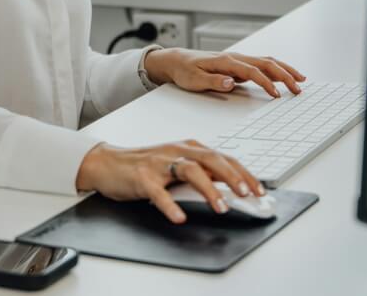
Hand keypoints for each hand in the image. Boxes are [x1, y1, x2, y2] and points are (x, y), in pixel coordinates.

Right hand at [75, 140, 265, 223]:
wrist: (107, 163)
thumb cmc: (144, 166)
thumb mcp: (176, 166)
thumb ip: (201, 174)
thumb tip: (231, 189)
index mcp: (189, 148)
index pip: (223, 158)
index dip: (244, 173)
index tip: (259, 190)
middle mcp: (177, 151)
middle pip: (211, 160)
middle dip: (233, 177)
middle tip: (247, 195)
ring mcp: (159, 163)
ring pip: (189, 171)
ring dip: (209, 189)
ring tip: (221, 207)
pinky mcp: (142, 177)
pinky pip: (158, 192)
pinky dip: (170, 205)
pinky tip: (179, 217)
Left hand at [143, 48, 305, 97]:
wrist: (178, 61)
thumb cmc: (185, 71)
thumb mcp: (194, 80)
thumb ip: (214, 82)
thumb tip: (231, 82)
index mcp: (226, 61)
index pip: (252, 72)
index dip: (266, 83)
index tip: (277, 95)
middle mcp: (235, 58)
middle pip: (266, 63)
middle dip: (285, 75)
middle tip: (299, 88)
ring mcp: (239, 60)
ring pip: (268, 62)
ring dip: (285, 70)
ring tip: (301, 80)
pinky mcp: (239, 65)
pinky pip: (263, 65)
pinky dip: (277, 70)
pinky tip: (286, 77)